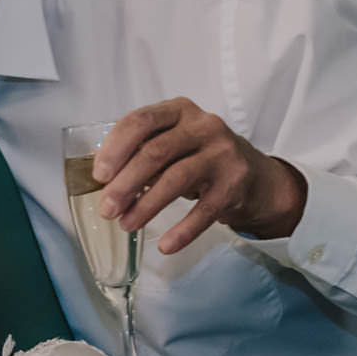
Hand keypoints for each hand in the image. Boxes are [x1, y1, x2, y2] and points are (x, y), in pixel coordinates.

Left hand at [93, 98, 307, 255]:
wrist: (256, 177)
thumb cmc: (201, 158)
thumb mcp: (174, 143)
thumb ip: (143, 152)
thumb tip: (104, 182)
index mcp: (179, 110)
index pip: (141, 121)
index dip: (115, 148)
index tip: (100, 175)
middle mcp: (203, 126)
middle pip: (155, 152)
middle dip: (125, 184)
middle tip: (107, 209)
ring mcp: (222, 154)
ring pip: (176, 179)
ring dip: (146, 206)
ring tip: (126, 224)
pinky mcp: (234, 184)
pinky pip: (203, 211)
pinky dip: (182, 231)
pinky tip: (165, 245)